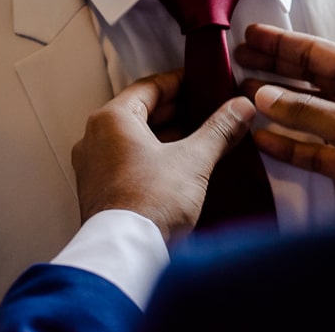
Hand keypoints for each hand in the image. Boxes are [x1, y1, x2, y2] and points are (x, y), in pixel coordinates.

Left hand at [73, 70, 255, 242]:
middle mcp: (95, 138)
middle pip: (141, 112)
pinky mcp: (101, 191)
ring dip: (167, 135)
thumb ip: (220, 129)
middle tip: (207, 109)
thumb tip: (240, 108)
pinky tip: (180, 166)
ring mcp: (94, 166)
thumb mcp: (194, 159)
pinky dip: (153, 156)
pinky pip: (128, 161)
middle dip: (178, 110)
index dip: (180, 82)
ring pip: (135, 138)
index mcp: (112, 119)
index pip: (149, 86)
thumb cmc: (149, 204)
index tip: (201, 82)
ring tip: (200, 138)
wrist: (127, 254)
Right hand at [236, 24, 334, 221]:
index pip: (317, 53)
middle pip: (308, 78)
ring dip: (275, 105)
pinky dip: (287, 142)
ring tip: (240, 95)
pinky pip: (310, 147)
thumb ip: (307, 112)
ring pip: (306, 113)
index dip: (283, 44)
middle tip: (238, 60)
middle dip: (274, 68)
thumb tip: (261, 96)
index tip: (251, 34)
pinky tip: (260, 137)